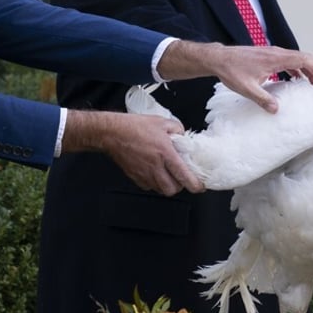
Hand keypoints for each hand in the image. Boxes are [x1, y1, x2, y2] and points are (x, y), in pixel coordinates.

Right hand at [62, 109, 202, 195]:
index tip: (199, 186)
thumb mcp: (162, 122)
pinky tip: (156, 173)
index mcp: (165, 153)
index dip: (195, 185)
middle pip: (173, 189)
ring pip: (161, 190)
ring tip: (169, 176)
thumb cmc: (134, 126)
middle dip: (180, 186)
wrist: (112, 132)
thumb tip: (184, 137)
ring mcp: (144, 174)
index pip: (184, 176)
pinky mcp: (135, 177)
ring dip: (167, 185)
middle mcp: (155, 166)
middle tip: (182, 178)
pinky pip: (149, 186)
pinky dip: (155, 183)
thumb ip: (178, 129)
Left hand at [157, 42, 312, 111]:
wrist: (219, 58)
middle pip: (303, 58)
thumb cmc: (232, 70)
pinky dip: (296, 68)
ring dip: (307, 70)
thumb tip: (276, 110)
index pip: (303, 60)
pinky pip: (287, 60)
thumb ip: (262, 99)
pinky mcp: (268, 56)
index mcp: (275, 58)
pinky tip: (296, 79)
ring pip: (296, 59)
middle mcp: (276, 53)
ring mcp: (272, 53)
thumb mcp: (247, 88)